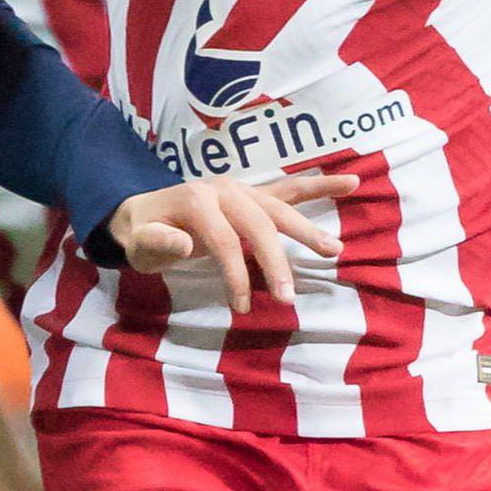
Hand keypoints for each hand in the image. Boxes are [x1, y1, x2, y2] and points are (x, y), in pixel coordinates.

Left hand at [108, 171, 350, 309]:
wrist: (139, 212)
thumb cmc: (141, 233)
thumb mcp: (139, 243)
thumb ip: (158, 242)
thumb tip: (183, 243)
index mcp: (196, 199)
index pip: (224, 240)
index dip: (234, 274)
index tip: (240, 308)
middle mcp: (223, 188)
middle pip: (257, 223)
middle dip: (276, 260)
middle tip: (288, 296)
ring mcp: (240, 189)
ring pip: (279, 207)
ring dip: (306, 229)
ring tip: (333, 250)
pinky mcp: (252, 195)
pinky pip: (288, 190)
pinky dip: (318, 187)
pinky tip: (352, 182)